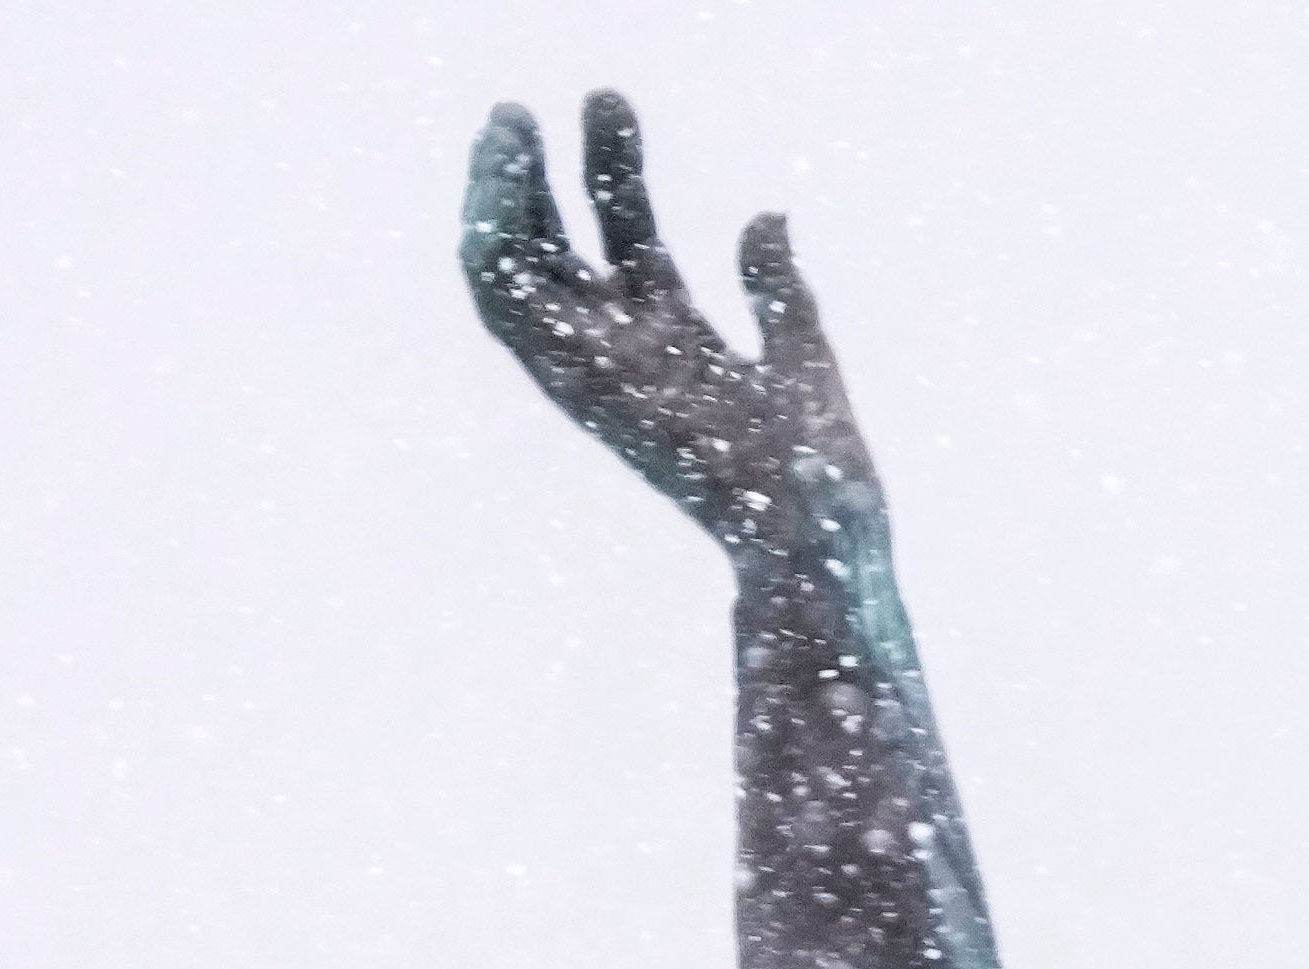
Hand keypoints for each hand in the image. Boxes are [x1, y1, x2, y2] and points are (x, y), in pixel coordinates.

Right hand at [463, 92, 872, 559]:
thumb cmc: (816, 465)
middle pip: (562, 246)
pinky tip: (495, 189)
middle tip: (522, 109)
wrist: (814, 525)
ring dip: (497, 201)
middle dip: (537, 176)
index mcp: (675, 337)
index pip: (626, 234)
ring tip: (504, 128)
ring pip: (517, 276)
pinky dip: (491, 249)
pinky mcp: (578, 384)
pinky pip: (508, 314)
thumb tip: (766, 215)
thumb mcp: (799, 349)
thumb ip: (774, 286)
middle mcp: (625, 351)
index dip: (612, 166)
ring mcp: (597, 368)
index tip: (604, 102)